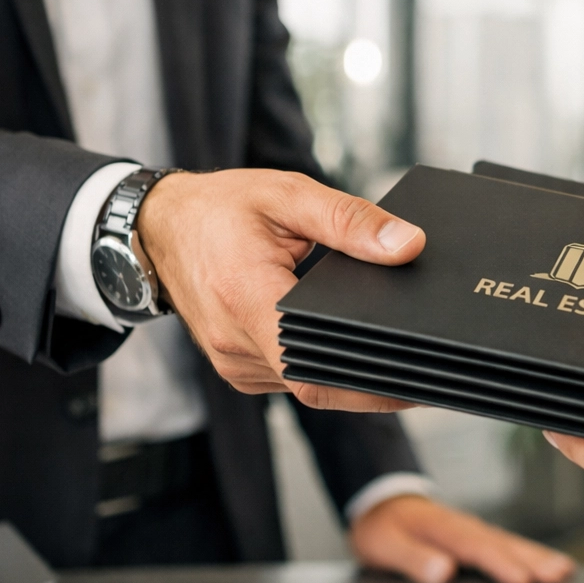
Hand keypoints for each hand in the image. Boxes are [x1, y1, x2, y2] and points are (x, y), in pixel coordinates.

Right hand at [137, 169, 424, 410]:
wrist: (159, 226)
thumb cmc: (220, 209)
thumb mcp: (289, 196)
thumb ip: (350, 221)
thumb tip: (407, 245)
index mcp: (246, 300)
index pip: (315, 370)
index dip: (370, 384)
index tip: (416, 377)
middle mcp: (235, 344)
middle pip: (317, 385)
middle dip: (372, 380)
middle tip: (424, 362)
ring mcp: (234, 362)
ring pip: (305, 386)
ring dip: (346, 372)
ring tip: (393, 349)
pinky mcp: (238, 367)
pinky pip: (290, 379)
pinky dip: (321, 365)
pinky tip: (348, 344)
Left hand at [350, 494, 576, 582]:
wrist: (382, 503)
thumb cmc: (383, 527)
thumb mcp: (384, 544)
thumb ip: (412, 558)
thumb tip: (441, 572)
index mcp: (442, 528)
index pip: (475, 548)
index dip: (499, 564)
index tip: (523, 580)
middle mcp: (464, 526)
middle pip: (502, 544)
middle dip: (532, 560)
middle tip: (558, 575)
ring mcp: (474, 530)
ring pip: (510, 543)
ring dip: (537, 556)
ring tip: (563, 571)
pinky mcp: (478, 536)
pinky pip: (508, 544)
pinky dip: (530, 553)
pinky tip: (549, 563)